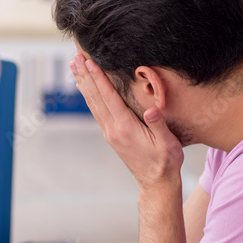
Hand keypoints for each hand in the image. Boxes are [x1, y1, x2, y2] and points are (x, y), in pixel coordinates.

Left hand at [71, 53, 182, 189]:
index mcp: (125, 128)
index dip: (98, 78)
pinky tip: (85, 88)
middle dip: (85, 76)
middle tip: (74, 58)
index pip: (109, 97)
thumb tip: (150, 110)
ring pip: (93, 103)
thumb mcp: (168, 144)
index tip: (89, 62)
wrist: (156, 183)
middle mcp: (113, 129)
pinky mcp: (111, 135)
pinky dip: (89, 96)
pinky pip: (97, 111)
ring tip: (74, 68)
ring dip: (84, 84)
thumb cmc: (166, 162)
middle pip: (95, 98)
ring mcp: (110, 133)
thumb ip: (158, 125)